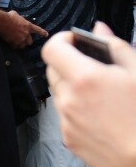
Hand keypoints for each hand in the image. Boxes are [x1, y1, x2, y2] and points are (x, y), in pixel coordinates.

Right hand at [0, 9, 47, 48]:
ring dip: (21, 44)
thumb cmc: (9, 16)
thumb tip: (17, 17)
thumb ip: (19, 18)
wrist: (3, 22)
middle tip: (24, 39)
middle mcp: (26, 33)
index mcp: (28, 26)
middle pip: (30, 42)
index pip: (38, 30)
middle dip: (27, 41)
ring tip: (17, 43)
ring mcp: (20, 39)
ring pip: (23, 45)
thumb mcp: (16, 14)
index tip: (46, 35)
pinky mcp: (14, 42)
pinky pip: (15, 47)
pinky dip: (14, 46)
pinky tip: (11, 44)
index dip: (43, 33)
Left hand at [41, 22, 135, 166]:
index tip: (77, 41)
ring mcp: (64, 120)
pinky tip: (99, 115)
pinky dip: (75, 108)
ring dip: (71, 86)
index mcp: (84, 78)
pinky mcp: (67, 138)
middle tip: (93, 67)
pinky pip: (63, 114)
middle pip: (52, 69)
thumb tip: (98, 28)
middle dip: (68, 62)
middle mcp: (67, 98)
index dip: (62, 40)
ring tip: (100, 94)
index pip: (51, 48)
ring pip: (58, 92)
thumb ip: (114, 46)